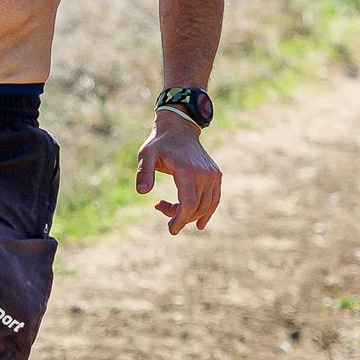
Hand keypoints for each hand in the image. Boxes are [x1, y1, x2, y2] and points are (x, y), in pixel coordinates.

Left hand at [136, 111, 221, 235]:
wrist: (179, 128)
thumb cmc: (160, 143)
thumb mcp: (146, 155)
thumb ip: (144, 172)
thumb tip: (143, 192)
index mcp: (187, 170)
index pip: (188, 204)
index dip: (180, 220)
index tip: (172, 230)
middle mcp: (204, 174)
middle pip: (196, 208)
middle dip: (179, 216)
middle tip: (160, 207)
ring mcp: (212, 174)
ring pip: (205, 206)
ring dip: (189, 214)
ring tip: (169, 207)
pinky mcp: (216, 175)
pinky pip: (214, 199)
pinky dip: (207, 212)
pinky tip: (200, 223)